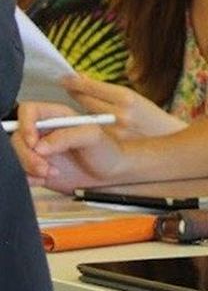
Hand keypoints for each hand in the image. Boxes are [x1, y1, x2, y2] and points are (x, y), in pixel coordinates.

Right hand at [11, 100, 127, 191]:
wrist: (110, 175)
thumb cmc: (108, 151)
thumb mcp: (93, 137)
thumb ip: (67, 136)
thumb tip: (40, 146)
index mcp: (57, 116)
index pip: (29, 111)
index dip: (26, 124)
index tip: (33, 142)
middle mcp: (44, 131)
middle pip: (17, 135)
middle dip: (27, 153)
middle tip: (43, 166)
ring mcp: (39, 149)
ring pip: (15, 154)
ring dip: (27, 166)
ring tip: (49, 173)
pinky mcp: (36, 166)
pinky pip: (19, 170)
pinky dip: (27, 177)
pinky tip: (44, 180)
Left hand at [64, 75, 186, 137]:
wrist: (168, 142)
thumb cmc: (151, 118)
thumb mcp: (135, 99)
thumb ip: (108, 91)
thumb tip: (82, 78)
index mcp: (126, 98)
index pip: (91, 87)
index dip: (74, 82)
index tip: (63, 78)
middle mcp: (119, 114)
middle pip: (84, 100)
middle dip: (75, 93)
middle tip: (66, 87)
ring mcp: (113, 131)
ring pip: (85, 116)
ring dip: (80, 110)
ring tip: (79, 106)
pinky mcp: (110, 146)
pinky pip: (91, 131)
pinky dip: (87, 127)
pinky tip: (86, 125)